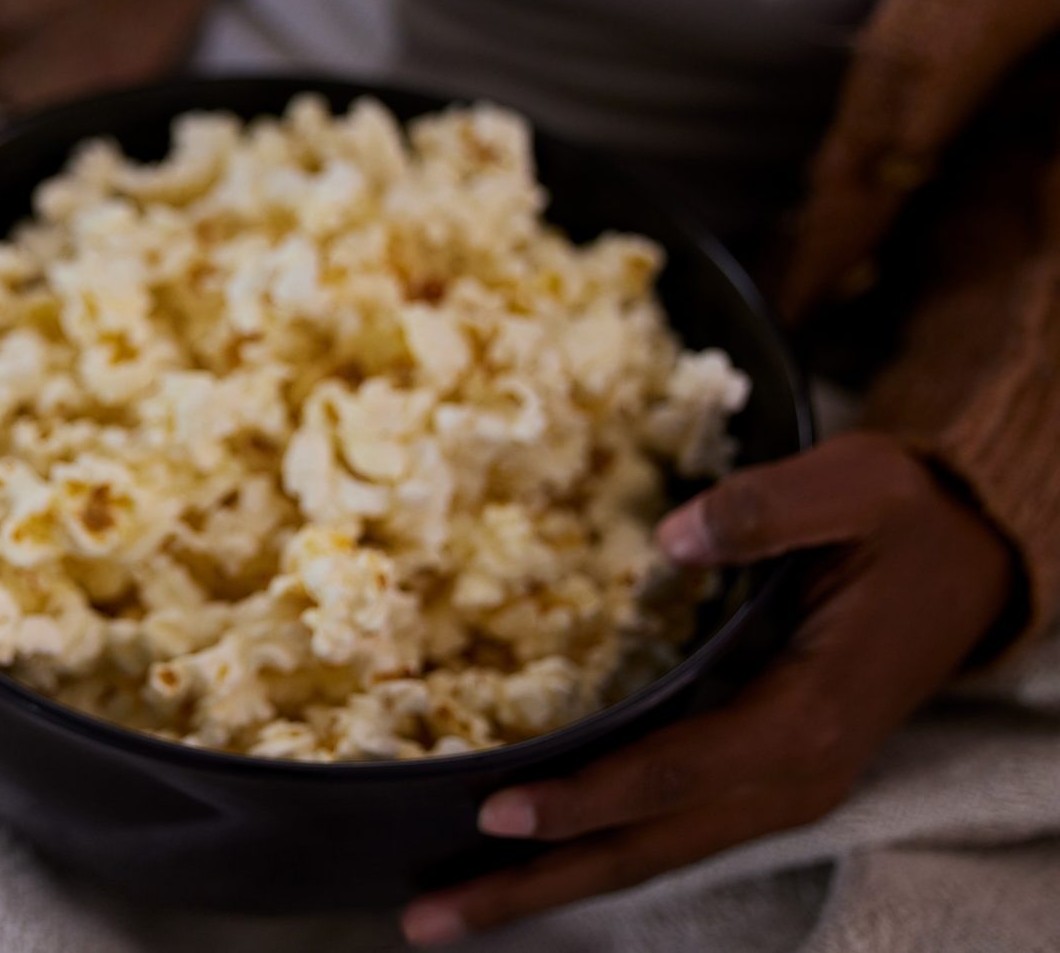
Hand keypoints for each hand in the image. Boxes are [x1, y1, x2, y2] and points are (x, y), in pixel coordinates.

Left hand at [401, 432, 1016, 944]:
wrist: (968, 563)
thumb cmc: (904, 521)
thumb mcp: (855, 487)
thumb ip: (765, 510)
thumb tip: (672, 537)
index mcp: (806, 716)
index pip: (674, 773)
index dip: (585, 796)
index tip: (498, 810)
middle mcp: (788, 777)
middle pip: (642, 848)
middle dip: (533, 884)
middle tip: (428, 917)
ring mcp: (773, 790)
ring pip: (645, 855)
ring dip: (545, 886)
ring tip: (443, 914)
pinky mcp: (755, 780)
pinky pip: (661, 831)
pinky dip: (586, 853)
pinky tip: (516, 861)